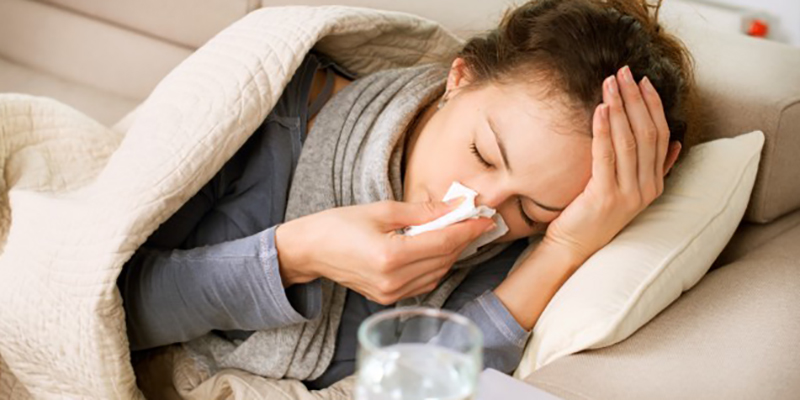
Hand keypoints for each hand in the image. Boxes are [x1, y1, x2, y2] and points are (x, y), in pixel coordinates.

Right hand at [275, 198, 495, 304]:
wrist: (310, 251)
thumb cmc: (339, 225)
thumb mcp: (381, 210)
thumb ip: (422, 212)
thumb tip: (455, 208)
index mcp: (390, 256)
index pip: (443, 243)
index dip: (467, 230)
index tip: (484, 218)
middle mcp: (393, 280)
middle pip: (444, 259)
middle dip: (463, 239)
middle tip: (474, 220)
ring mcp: (391, 294)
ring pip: (438, 274)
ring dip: (451, 253)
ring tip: (457, 232)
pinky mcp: (389, 299)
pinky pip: (424, 283)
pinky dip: (436, 266)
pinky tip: (437, 249)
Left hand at [543, 66, 680, 263]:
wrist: (573, 247)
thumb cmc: (593, 214)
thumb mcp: (628, 190)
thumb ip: (652, 168)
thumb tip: (674, 143)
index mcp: (654, 183)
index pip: (660, 135)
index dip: (652, 105)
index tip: (642, 81)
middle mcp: (646, 188)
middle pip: (647, 133)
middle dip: (635, 99)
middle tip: (624, 72)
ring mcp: (628, 194)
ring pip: (629, 141)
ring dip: (619, 108)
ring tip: (610, 83)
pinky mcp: (605, 197)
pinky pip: (606, 157)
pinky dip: (603, 130)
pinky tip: (599, 109)